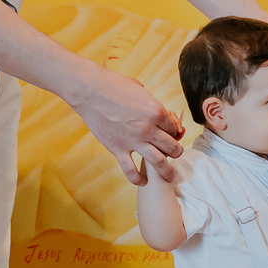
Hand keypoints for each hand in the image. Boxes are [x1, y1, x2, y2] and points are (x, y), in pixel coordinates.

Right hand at [73, 65, 184, 183]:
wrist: (90, 91)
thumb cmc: (115, 85)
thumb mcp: (141, 90)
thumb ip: (152, 104)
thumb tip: (158, 114)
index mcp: (157, 112)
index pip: (175, 129)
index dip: (175, 132)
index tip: (172, 134)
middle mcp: (148, 129)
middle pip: (172, 147)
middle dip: (176, 152)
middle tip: (175, 154)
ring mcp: (133, 141)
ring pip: (159, 162)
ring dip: (167, 171)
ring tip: (171, 176)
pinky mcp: (118, 149)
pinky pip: (131, 170)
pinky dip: (139, 179)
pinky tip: (143, 181)